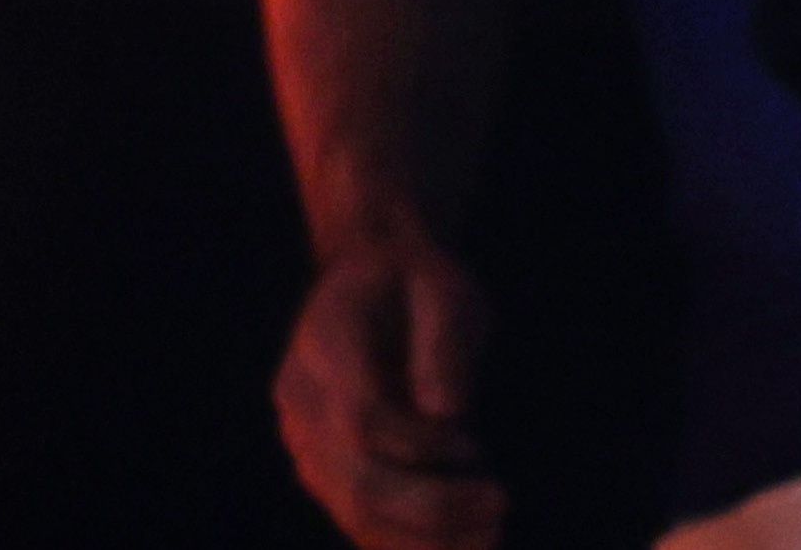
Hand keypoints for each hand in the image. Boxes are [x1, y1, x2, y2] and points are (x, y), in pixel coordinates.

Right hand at [274, 231, 502, 549]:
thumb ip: (441, 345)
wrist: (367, 279)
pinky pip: (353, 516)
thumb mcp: (442, 287)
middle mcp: (300, 400)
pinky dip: (400, 542)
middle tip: (499, 504)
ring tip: (489, 539)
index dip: (420, 444)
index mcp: (325, 344)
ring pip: (350, 508)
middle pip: (355, 475)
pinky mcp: (321, 464)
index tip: (475, 445)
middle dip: (430, 504)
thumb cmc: (414, 281)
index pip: (363, 419)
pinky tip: (457, 546)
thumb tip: (448, 413)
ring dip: (420, 537)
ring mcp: (303, 438)